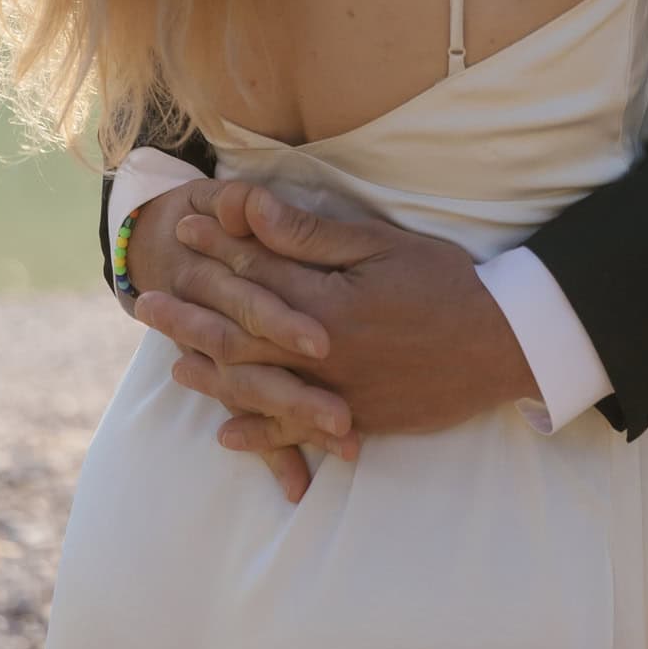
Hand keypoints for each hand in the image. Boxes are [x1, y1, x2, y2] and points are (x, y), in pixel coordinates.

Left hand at [139, 180, 535, 486]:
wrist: (501, 344)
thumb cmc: (445, 283)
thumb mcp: (381, 245)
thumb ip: (312, 236)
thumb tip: (254, 212)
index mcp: (326, 299)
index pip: (257, 270)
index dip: (217, 248)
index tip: (184, 229)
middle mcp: (321, 351)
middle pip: (241, 331)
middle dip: (191, 312)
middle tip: (147, 300)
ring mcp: (336, 392)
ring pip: (258, 384)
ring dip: (210, 371)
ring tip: (171, 360)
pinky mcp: (355, 420)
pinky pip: (295, 433)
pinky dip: (258, 436)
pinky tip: (226, 433)